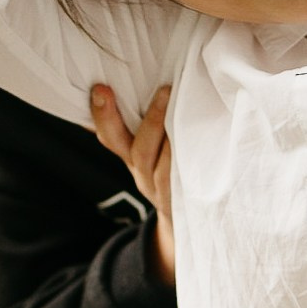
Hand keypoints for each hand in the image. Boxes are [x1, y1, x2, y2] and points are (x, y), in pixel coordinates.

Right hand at [92, 84, 174, 283]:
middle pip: (139, 151)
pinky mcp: (184, 202)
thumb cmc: (172, 174)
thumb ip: (147, 125)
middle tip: (166, 90)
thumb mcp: (152, 152)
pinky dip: (190, 161)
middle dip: (150, 120)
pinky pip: (184, 183)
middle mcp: (144, 176)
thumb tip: (153, 83)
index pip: (110, 138)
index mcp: (132, 159)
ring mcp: (163, 191)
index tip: (100, 89)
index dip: (102, 115)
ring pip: (163, 167)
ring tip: (191, 114)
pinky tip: (205, 140)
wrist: (187, 225)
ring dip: (176, 139)